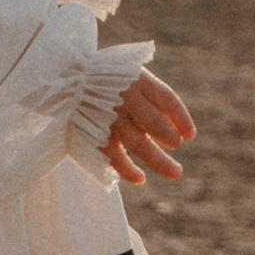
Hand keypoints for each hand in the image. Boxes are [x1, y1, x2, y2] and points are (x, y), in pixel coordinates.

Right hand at [104, 72, 194, 189]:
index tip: (190, 135)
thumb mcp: (131, 76)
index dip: (181, 118)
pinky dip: (127, 170)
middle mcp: (126, 99)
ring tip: (176, 172)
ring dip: (159, 160)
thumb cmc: (105, 81)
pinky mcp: (95, 134)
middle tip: (177, 147)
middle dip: (170, 138)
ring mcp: (111, 118)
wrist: (64, 80)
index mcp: (137, 80)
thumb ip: (153, 98)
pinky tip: (139, 178)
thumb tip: (179, 129)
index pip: (167, 99)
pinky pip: (115, 156)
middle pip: (156, 124)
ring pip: (139, 143)